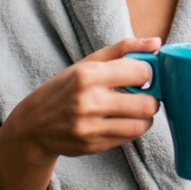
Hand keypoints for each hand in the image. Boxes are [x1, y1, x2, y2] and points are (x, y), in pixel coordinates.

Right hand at [0, 36, 161, 161]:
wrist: (33, 126)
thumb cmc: (64, 89)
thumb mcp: (87, 63)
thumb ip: (123, 49)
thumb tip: (157, 43)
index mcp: (88, 75)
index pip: (141, 72)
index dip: (148, 73)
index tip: (142, 75)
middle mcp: (89, 102)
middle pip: (147, 104)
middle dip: (152, 98)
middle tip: (144, 95)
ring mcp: (90, 127)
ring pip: (141, 125)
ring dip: (145, 117)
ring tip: (135, 109)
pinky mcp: (92, 146)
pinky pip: (129, 138)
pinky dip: (132, 129)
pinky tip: (121, 121)